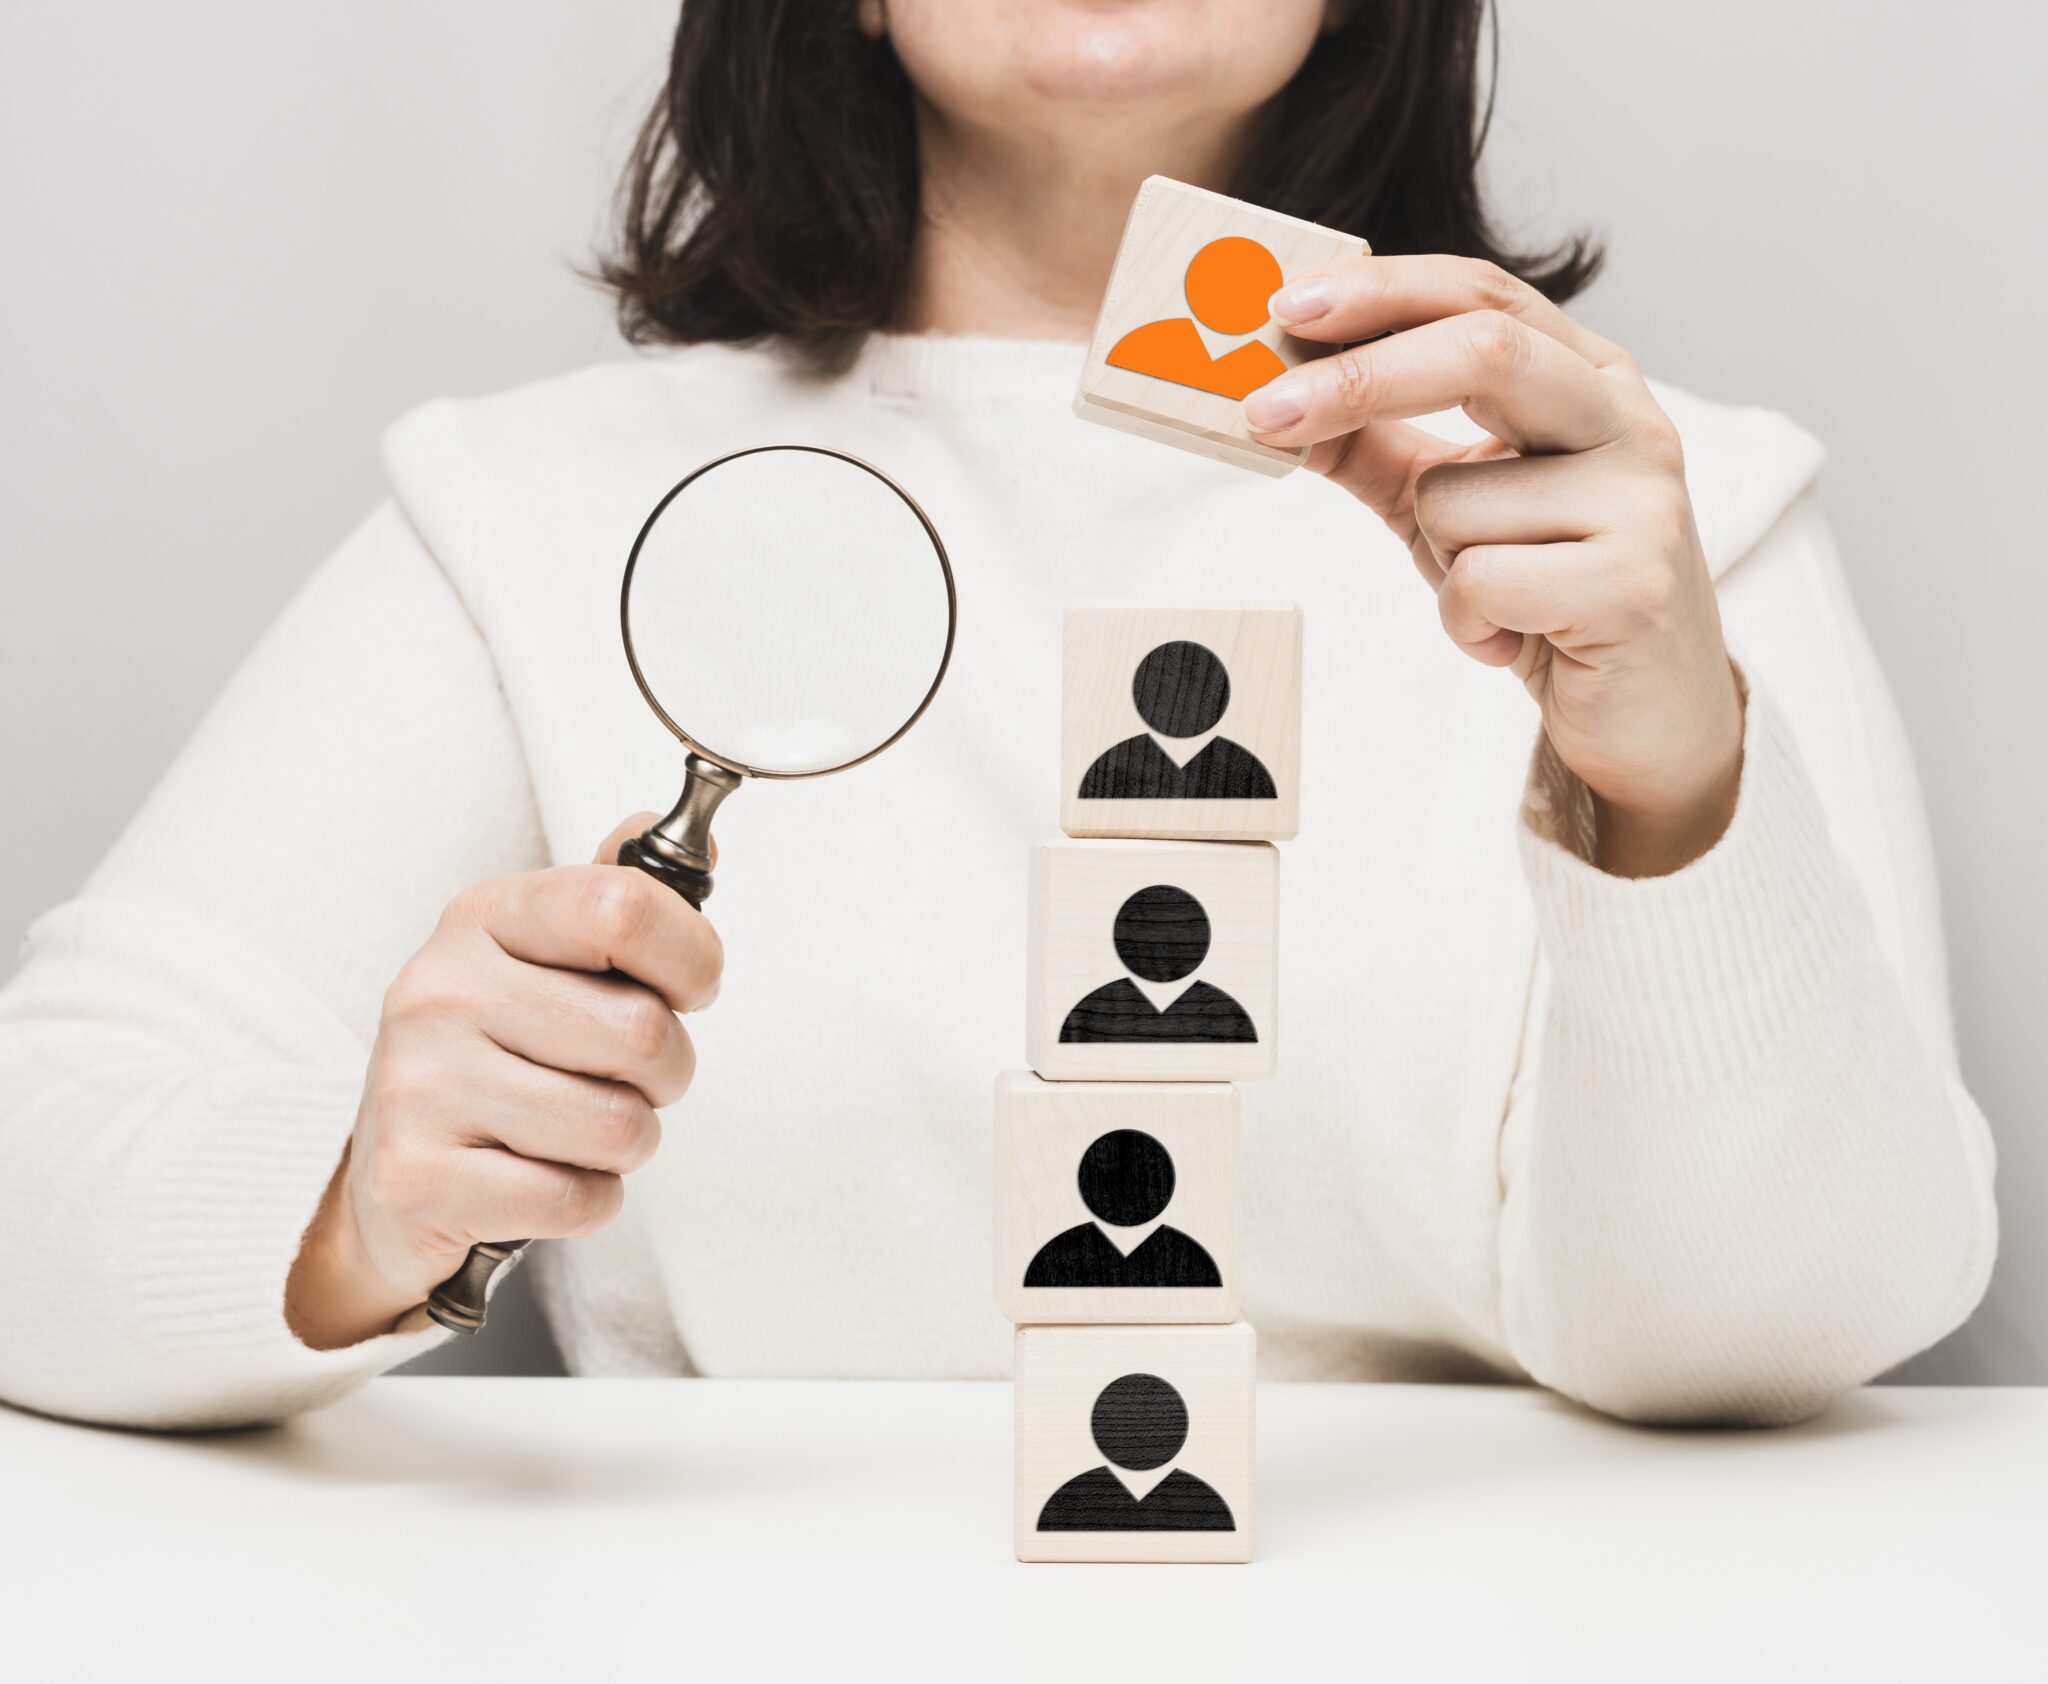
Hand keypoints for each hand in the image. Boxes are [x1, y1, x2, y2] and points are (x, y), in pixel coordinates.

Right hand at [286, 814, 721, 1348]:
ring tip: (580, 1129)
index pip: (623, 906)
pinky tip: (543, 1175)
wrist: (395, 1177)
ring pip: (619, 1125)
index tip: (688, 987)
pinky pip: (578, 1198)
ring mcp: (419, 1085)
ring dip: (628, 1142)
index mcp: (484, 917)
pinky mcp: (417, 1179)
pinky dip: (589, 1199)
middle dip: (667, 1071)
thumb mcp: (549, 958)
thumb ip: (624, 899)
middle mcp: (441, 990)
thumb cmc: (499, 1054)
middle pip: (641, 1031)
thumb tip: (705, 847)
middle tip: (628, 1077)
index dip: (690, 956)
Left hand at [1244, 255, 1743, 876]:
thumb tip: (1272, 398)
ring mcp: (1642, 499)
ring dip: (1435, 558)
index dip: (1383, 291)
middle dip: (1360, 379)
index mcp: (1588, 376)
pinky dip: (1464, 621)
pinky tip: (1511, 642)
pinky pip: (1480, 582)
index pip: (1483, 295)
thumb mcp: (1448, 506)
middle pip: (1484, 351)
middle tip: (1261, 412)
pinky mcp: (1634, 585)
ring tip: (1492, 599)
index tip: (1287, 306)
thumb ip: (1374, 445)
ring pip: (1458, 495)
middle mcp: (1627, 419)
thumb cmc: (1543, 593)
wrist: (1646, 715)